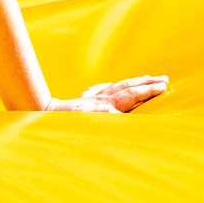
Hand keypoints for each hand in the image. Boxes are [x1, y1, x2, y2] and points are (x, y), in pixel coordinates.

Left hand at [42, 74, 168, 114]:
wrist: (39, 114)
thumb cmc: (62, 123)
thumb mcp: (84, 123)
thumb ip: (104, 119)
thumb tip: (122, 116)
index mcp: (103, 105)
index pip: (131, 95)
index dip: (148, 91)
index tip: (164, 87)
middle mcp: (98, 99)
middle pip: (127, 88)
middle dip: (146, 83)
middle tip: (164, 80)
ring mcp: (89, 98)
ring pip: (115, 87)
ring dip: (132, 83)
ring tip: (147, 79)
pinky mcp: (80, 101)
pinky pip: (98, 91)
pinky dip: (108, 87)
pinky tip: (111, 86)